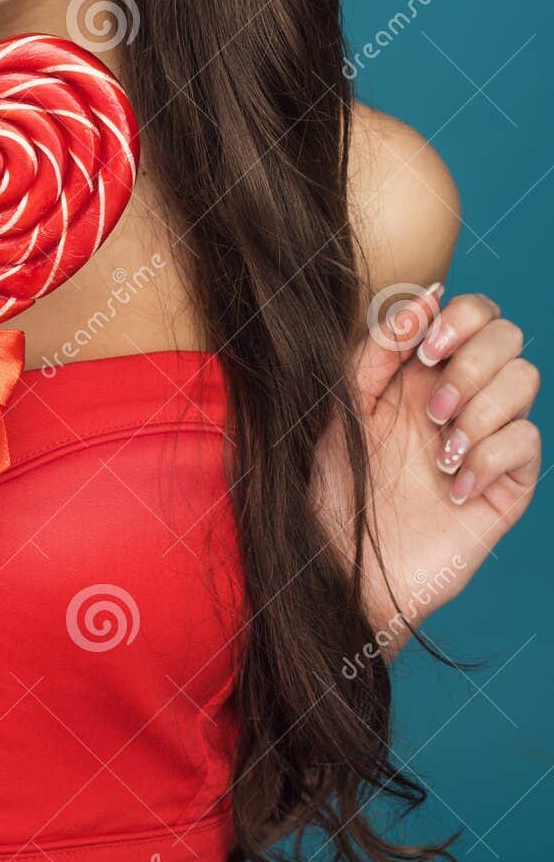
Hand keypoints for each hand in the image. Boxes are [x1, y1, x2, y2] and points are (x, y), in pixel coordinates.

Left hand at [313, 284, 540, 649]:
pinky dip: (490, 458)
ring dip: (480, 411)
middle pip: (510, 336)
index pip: (474, 312)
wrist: (343, 566)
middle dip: (472, 364)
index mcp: (419, 372)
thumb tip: (424, 294)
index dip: (462, 317)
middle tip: (429, 410)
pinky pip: (528, 441)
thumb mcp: (341, 407)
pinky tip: (454, 489)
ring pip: (527, 381)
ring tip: (438, 453)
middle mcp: (459, 399)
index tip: (427, 350)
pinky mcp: (506, 485)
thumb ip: (376, 349)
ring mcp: (487, 439)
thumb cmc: (333, 487)